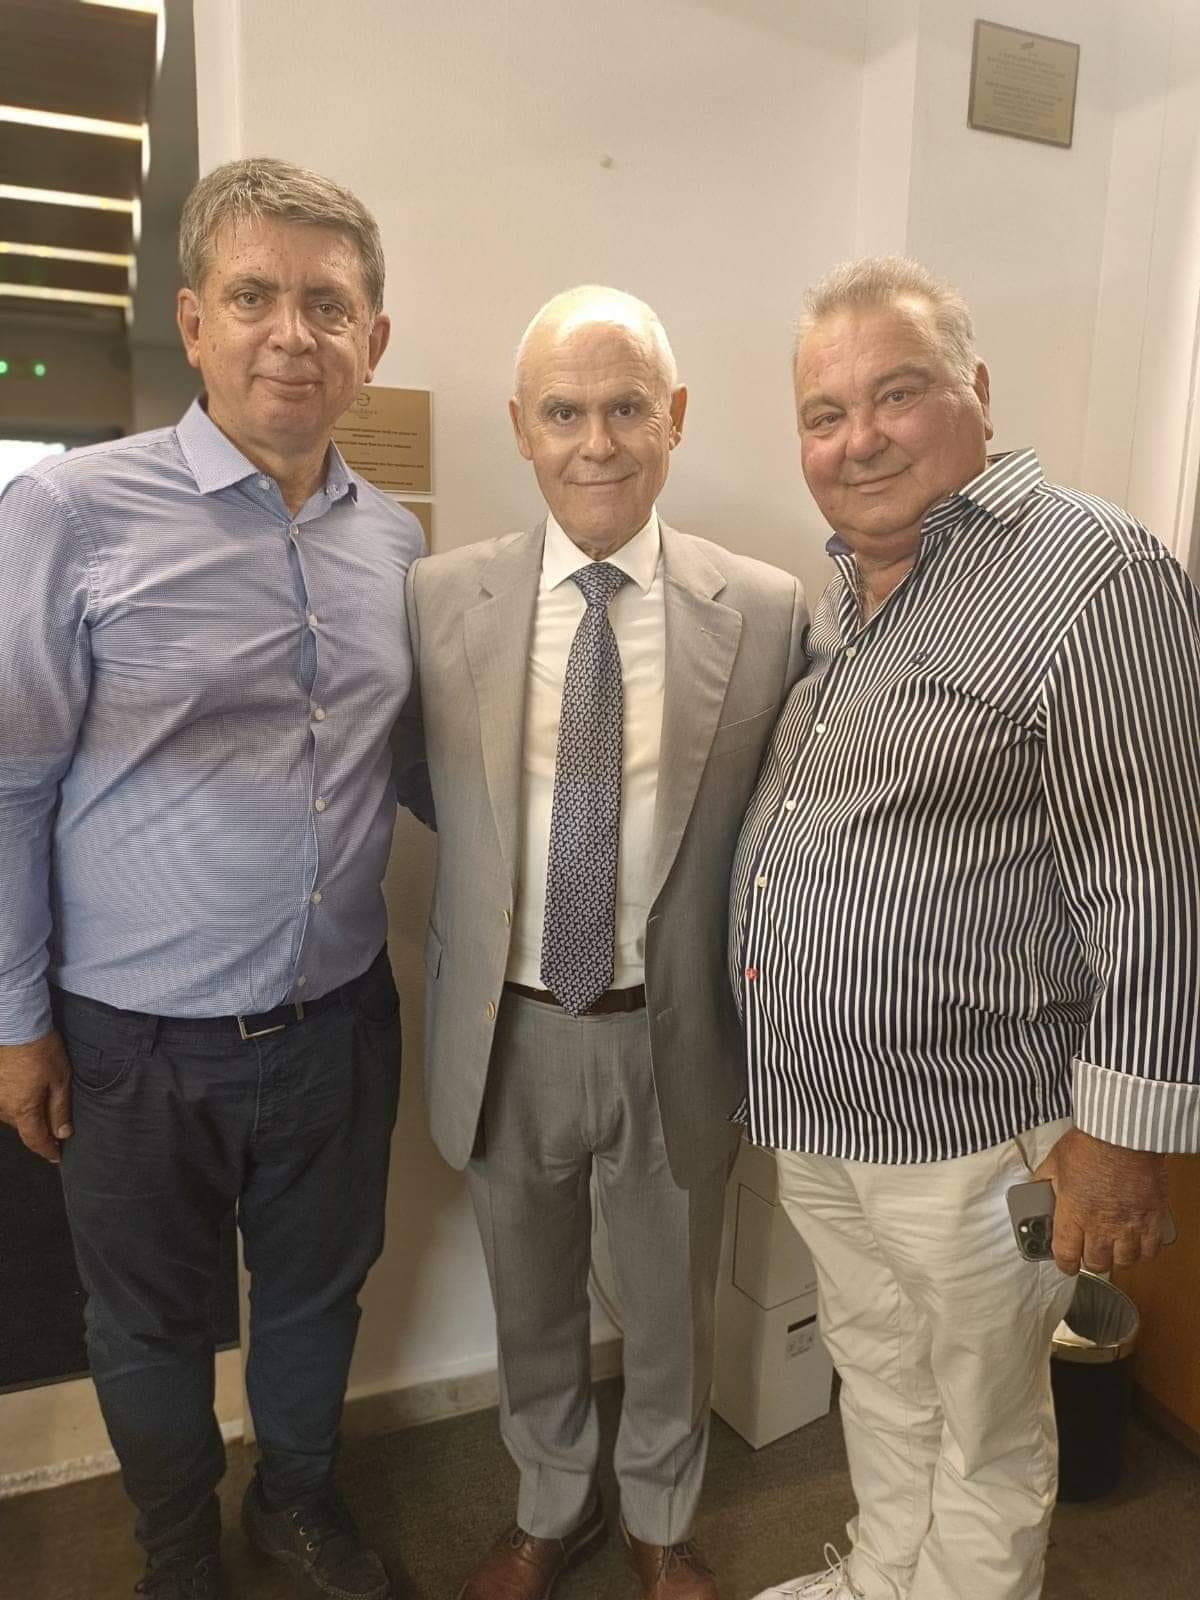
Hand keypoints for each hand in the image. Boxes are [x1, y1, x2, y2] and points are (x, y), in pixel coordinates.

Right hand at [0, 1030, 72, 1163]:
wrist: (17, 1025)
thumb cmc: (42, 1050)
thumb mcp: (61, 1080)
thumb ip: (60, 1110)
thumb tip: (63, 1134)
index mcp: (22, 1110)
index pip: (35, 1140)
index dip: (47, 1151)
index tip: (56, 1157)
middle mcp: (3, 1108)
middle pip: (23, 1128)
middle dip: (39, 1131)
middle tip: (56, 1131)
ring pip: (12, 1115)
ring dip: (27, 1115)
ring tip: (43, 1106)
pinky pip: (5, 1102)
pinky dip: (17, 1103)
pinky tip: (27, 1091)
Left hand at [1034, 1127, 1170, 1275]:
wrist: (1123, 1133)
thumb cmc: (1088, 1144)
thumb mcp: (1055, 1162)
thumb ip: (1044, 1183)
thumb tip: (1034, 1192)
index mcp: (1073, 1214)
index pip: (1066, 1255)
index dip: (1065, 1264)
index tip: (1066, 1263)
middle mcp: (1102, 1225)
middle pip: (1097, 1263)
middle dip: (1090, 1260)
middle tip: (1089, 1250)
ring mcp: (1130, 1224)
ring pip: (1125, 1261)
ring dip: (1117, 1257)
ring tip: (1113, 1247)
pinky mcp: (1153, 1217)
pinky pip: (1151, 1250)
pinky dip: (1144, 1251)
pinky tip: (1137, 1243)